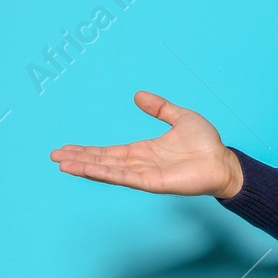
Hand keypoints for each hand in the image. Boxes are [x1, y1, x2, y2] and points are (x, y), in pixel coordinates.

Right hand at [50, 90, 243, 198]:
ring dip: (85, 167)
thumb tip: (138, 95)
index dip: (87, 150)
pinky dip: (105, 174)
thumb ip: (159, 107)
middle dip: (79, 159)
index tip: (66, 148)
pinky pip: (125, 177)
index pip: (108, 152)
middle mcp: (140, 164)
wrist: (223, 161)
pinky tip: (88, 170)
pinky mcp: (153, 183)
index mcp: (143, 150)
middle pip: (103, 161)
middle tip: (54, 157)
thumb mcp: (180, 117)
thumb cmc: (206, 143)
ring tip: (62, 164)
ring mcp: (145, 174)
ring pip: (109, 171)